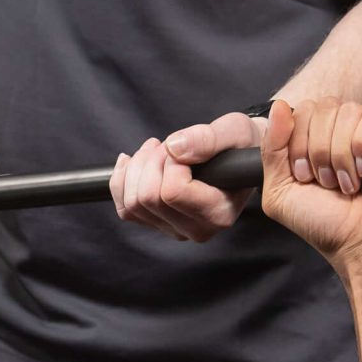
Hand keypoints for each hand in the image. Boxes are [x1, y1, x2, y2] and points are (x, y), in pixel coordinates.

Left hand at [111, 110, 262, 242]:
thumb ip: (208, 139)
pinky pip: (124, 208)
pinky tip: (133, 161)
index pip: (172, 192)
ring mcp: (175, 229)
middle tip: (166, 144)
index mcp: (219, 213)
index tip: (184, 148)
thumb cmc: (240, 146)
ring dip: (136, 168)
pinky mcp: (158, 224)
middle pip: (147, 198)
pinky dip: (122, 180)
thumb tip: (174, 149)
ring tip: (155, 149)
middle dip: (150, 161)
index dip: (171, 161)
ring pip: (132, 203)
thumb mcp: (235, 131)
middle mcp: (197, 229)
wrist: (239, 157)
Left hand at [258, 98, 361, 266]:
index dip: (298, 142)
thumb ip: (271, 148)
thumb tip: (278, 107)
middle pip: (322, 108)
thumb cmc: (327, 225)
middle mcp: (341, 132)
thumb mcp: (280, 192)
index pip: (301, 111)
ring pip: (348, 112)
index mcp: (315, 140)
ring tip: (348, 183)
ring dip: (341, 154)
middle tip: (327, 182)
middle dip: (319, 151)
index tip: (305, 176)